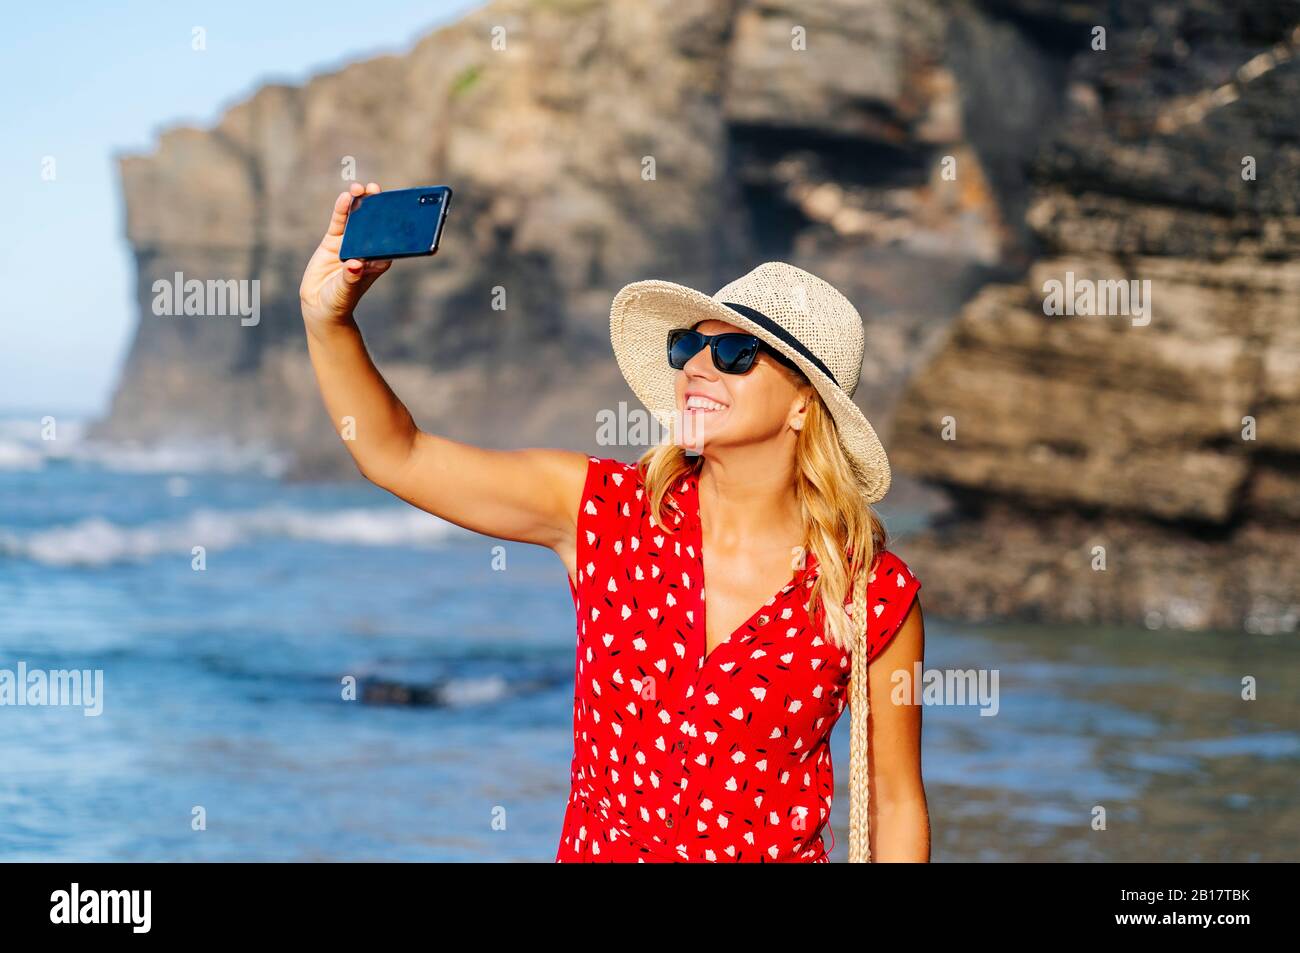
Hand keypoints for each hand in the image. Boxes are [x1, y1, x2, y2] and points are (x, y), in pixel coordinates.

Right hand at [299, 181, 392, 326]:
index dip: (393, 223)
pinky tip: (345, 197)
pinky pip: (339, 221)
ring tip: (361, 188)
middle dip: (376, 207)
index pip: (389, 239)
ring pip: (356, 219)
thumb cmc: (339, 300)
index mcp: (377, 260)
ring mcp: (349, 243)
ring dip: (359, 203)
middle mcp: (366, 249)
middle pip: (374, 224)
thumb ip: (350, 277)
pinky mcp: (333, 241)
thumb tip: (354, 265)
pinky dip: (342, 210)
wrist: (320, 305)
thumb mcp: (346, 290)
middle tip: (377, 191)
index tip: (398, 208)